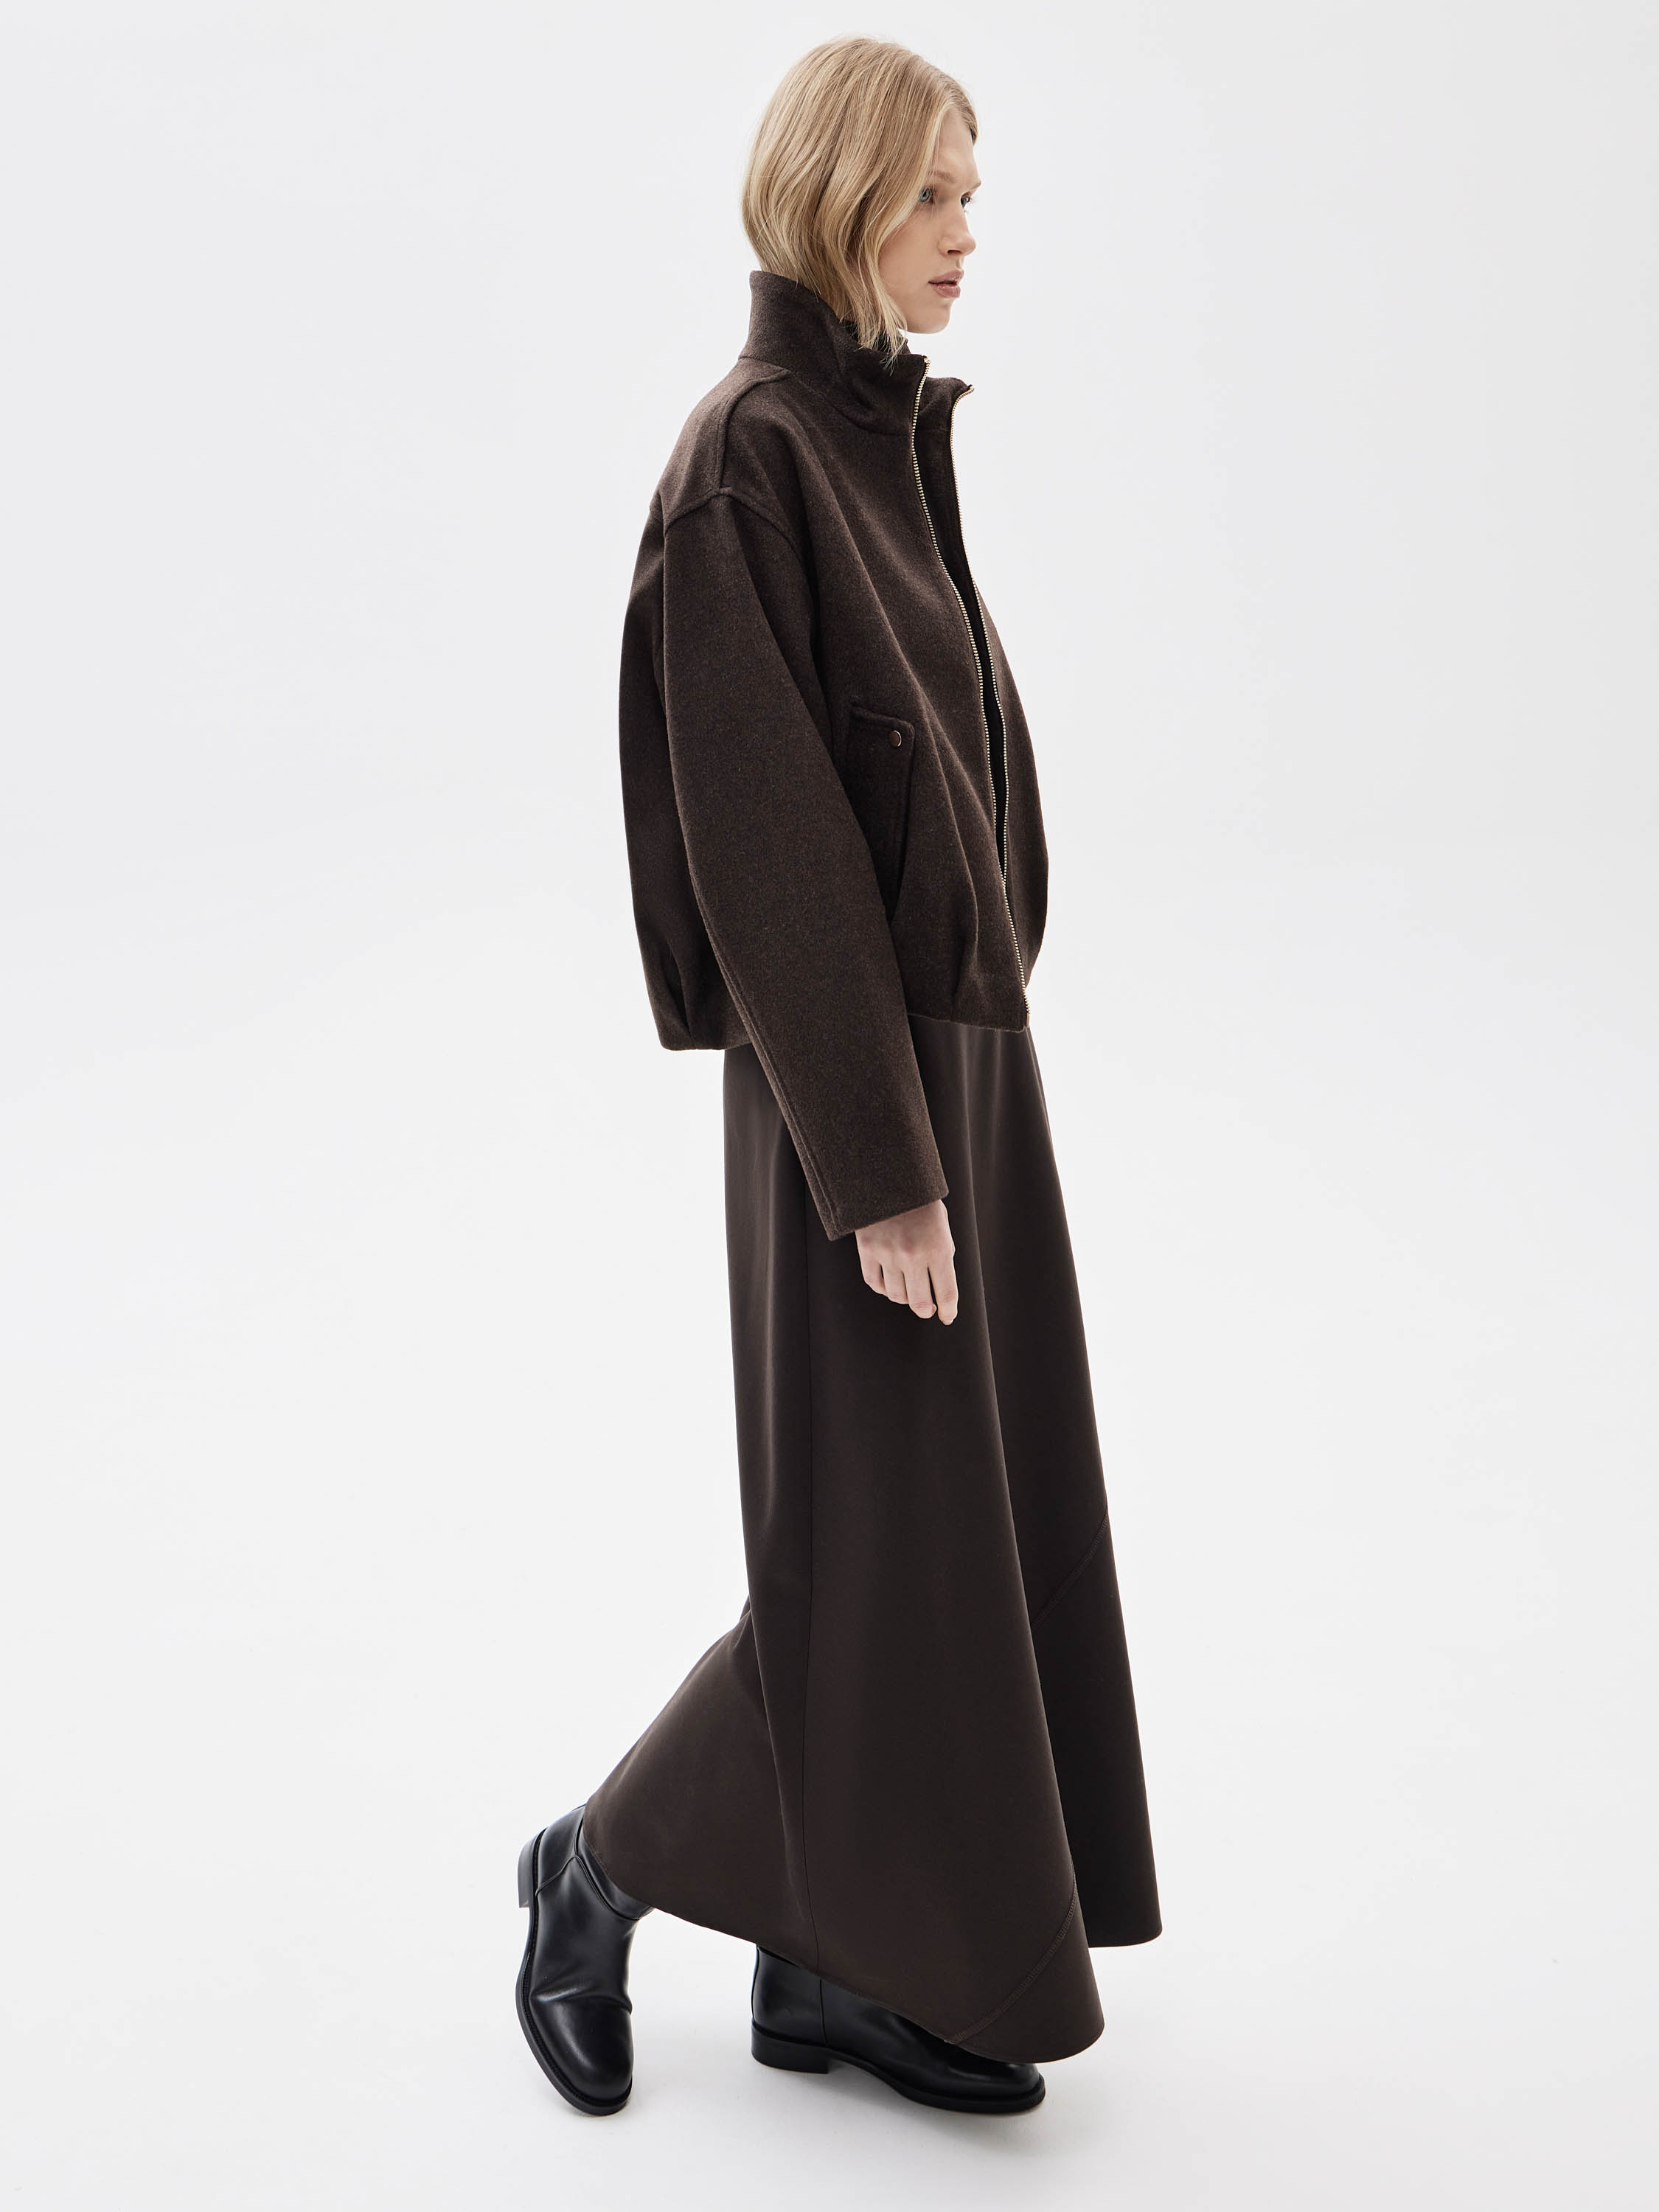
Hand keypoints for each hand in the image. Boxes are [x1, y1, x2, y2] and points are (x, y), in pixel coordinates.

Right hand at [854, 1200, 958, 1323]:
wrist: (891, 1178)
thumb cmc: (921, 1203)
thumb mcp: (942, 1227)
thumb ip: (942, 1257)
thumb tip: (939, 1289)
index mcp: (938, 1248)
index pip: (946, 1293)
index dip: (948, 1311)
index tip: (947, 1316)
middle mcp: (913, 1255)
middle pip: (919, 1303)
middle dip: (926, 1310)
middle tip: (927, 1308)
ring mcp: (888, 1254)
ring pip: (896, 1295)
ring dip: (904, 1298)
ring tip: (909, 1289)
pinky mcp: (868, 1250)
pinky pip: (874, 1283)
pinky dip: (883, 1288)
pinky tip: (889, 1283)